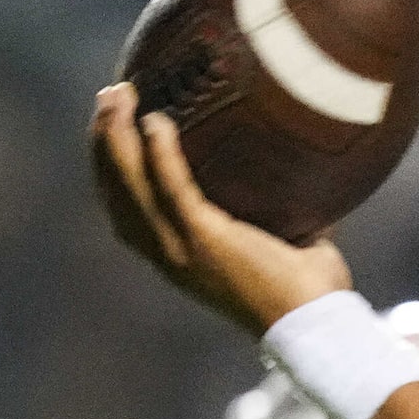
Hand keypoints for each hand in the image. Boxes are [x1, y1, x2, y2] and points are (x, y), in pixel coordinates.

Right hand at [88, 83, 352, 333]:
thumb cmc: (309, 290)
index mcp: (178, 257)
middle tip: (110, 96)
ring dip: (117, 139)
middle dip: (103, 142)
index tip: (114, 127)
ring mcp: (181, 250)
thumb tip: (307, 158)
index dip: (112, 168)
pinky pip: (170, 188)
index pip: (126, 209)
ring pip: (130, 187)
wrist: (315, 324)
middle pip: (115, 192)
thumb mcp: (283, 237)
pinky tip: (155, 120)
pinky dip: (159, 154)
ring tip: (118, 95)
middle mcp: (168, 256)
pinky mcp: (203, 240)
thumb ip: (278, 201)